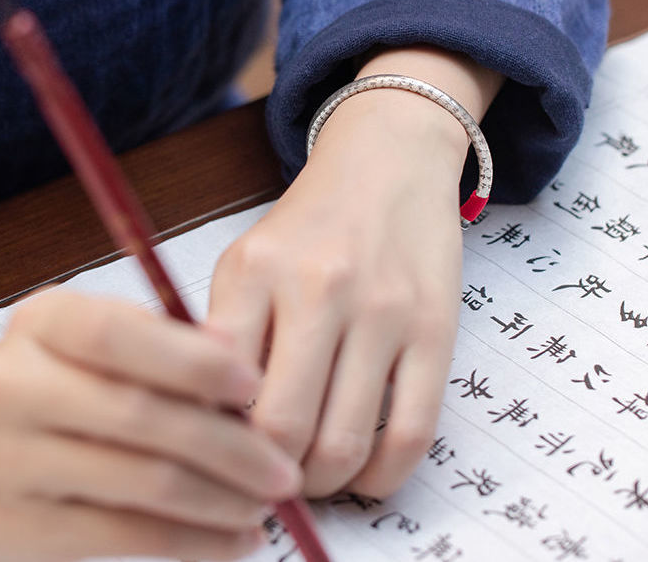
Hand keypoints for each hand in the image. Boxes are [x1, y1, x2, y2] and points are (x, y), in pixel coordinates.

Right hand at [0, 289, 301, 561]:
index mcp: (45, 323)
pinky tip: (233, 539)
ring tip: (267, 502)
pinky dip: (192, 542)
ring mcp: (13, 461)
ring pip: (141, 483)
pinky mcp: (21, 531)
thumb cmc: (52, 383)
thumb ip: (161, 343)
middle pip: (140, 415)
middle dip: (230, 446)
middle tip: (284, 466)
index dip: (193, 360)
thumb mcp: (92, 341)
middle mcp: (17, 386)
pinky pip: (124, 539)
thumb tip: (240, 358)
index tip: (255, 384)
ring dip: (221, 498)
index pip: (120, 333)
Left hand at [208, 46, 502, 498]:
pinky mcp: (434, 329)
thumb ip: (223, 335)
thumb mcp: (247, 260)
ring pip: (344, 442)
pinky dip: (382, 477)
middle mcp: (317, 288)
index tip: (219, 459)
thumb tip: (213, 428)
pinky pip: (411, 433)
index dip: (212, 444)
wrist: (388, 163)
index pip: (216, 390)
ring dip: (322, 483)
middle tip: (266, 481)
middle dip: (266, 477)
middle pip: (280, 429)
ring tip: (313, 476)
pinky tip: (366, 474)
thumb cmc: (310, 224)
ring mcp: (382, 310)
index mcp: (254, 272)